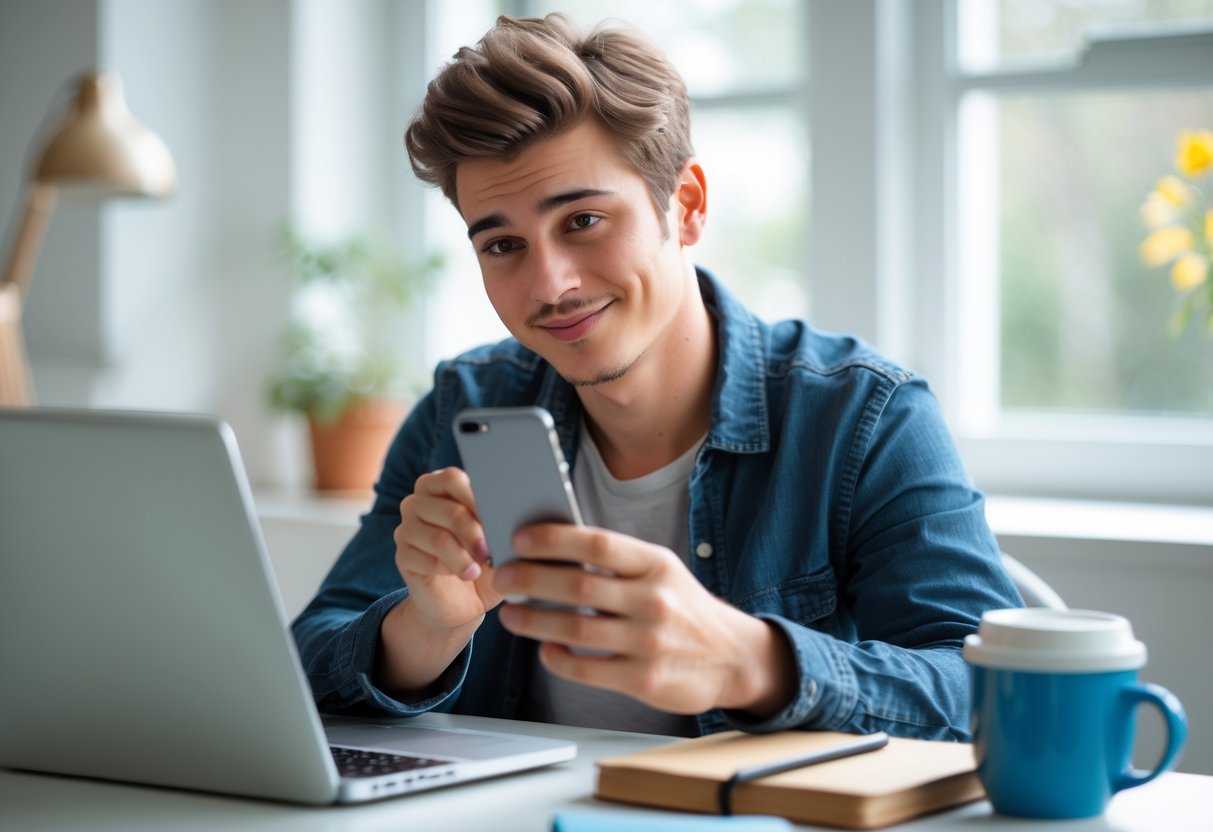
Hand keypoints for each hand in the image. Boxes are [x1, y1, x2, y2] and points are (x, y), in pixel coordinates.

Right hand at [377, 467, 500, 694]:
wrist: (463, 603)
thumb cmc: (485, 563)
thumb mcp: (499, 540)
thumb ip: (503, 521)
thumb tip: (514, 511)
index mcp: (442, 487)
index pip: (452, 479)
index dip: (476, 498)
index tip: (496, 520)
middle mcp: (418, 502)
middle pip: (448, 510)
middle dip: (475, 533)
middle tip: (490, 553)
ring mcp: (407, 529)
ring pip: (438, 538)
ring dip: (464, 557)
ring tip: (478, 569)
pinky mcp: (402, 556)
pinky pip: (425, 560)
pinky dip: (449, 569)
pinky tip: (463, 576)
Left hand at [492, 524, 796, 717]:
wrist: (733, 657)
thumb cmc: (682, 607)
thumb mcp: (660, 572)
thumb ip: (615, 562)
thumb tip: (550, 548)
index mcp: (656, 564)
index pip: (599, 545)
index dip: (555, 540)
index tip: (520, 538)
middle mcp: (655, 601)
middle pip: (580, 587)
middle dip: (532, 579)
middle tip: (503, 575)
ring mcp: (650, 642)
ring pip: (577, 630)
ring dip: (535, 620)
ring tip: (510, 614)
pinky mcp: (644, 680)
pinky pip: (587, 669)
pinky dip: (559, 659)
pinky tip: (545, 649)